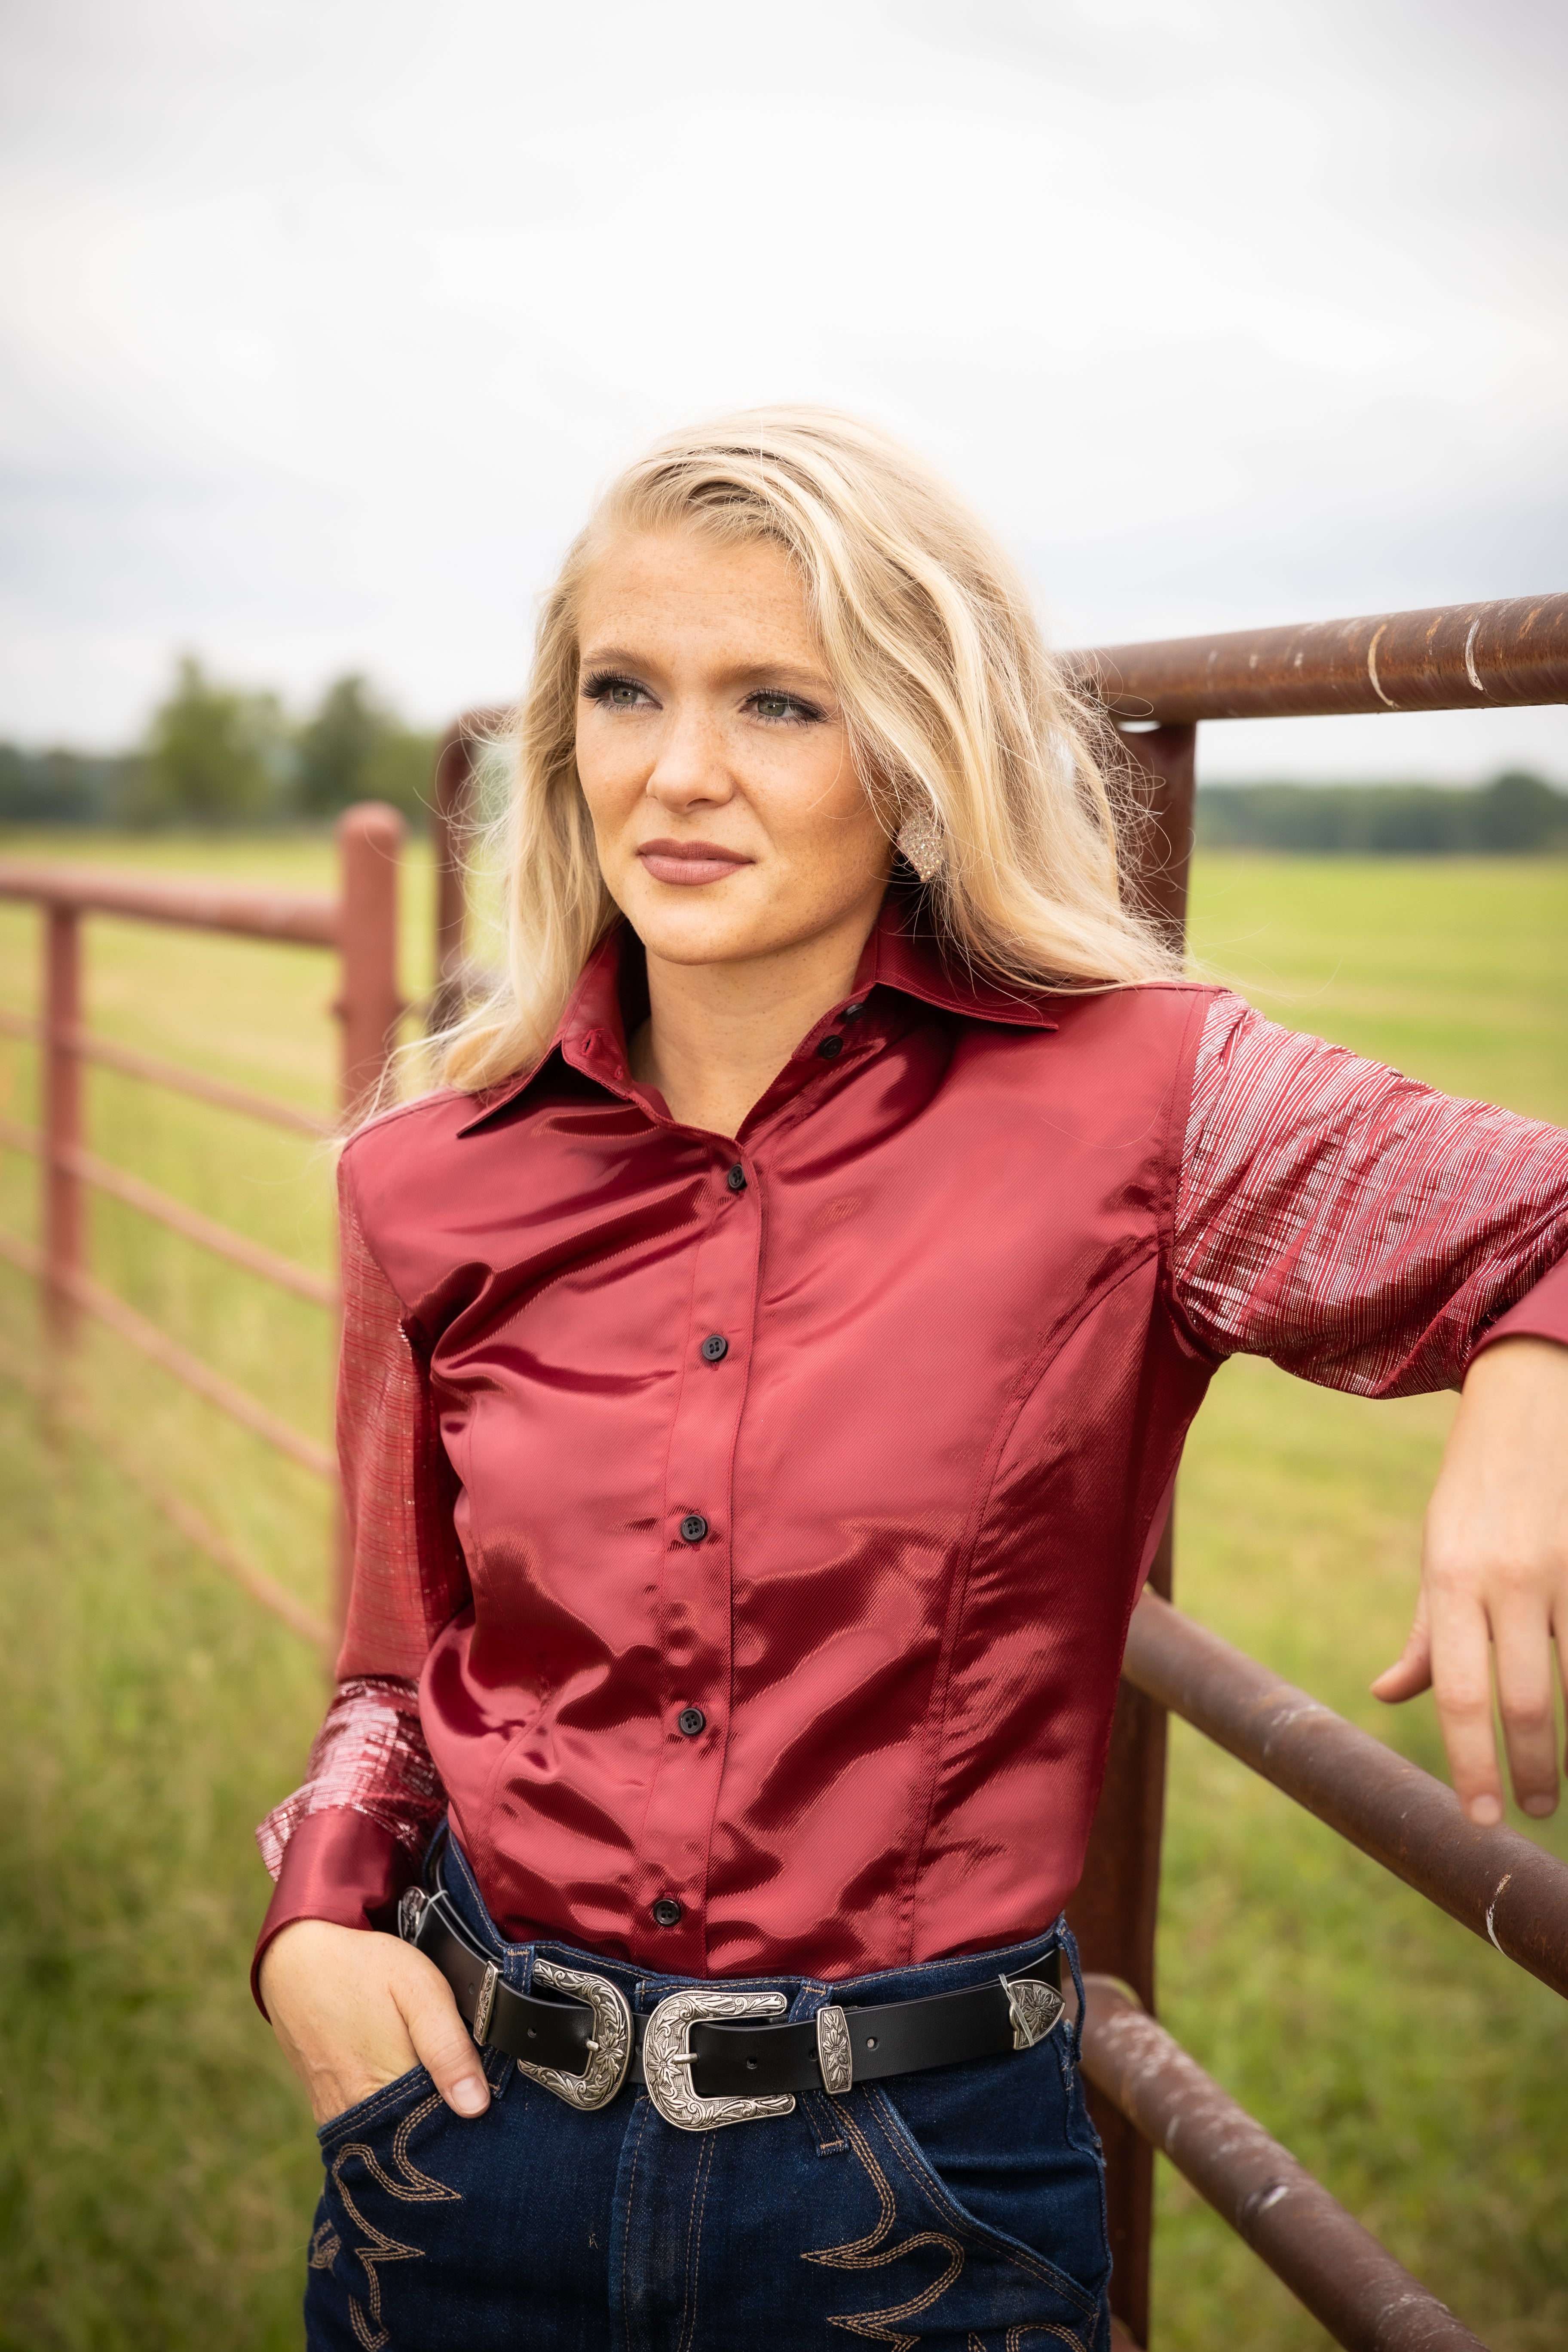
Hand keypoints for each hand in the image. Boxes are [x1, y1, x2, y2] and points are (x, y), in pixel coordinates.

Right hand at [259, 1917, 489, 2126]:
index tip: (486, 2107)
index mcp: (386, 2088)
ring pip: (390, 2139)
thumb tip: (475, 2106)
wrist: (297, 1961)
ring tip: (433, 2087)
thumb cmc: (363, 1969)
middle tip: (464, 2092)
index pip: (441, 2134)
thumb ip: (448, 2046)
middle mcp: (357, 2114)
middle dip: (443, 2126)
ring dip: (416, 2121)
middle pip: (415, 2142)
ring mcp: (337, 2115)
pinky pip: (365, 2129)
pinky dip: (389, 2117)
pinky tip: (404, 2090)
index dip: (469, 2125)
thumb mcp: (419, 1988)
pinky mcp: (325, 2109)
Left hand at [1373, 1335, 1567, 1825]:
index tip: (1482, 1819)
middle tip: (1532, 1810)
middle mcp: (1506, 1579)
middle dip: (1530, 1771)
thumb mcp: (1437, 1556)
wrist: (1531, 1408)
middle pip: (1520, 1701)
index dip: (1471, 1765)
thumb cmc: (1476, 1495)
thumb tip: (1388, 1694)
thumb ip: (1425, 1633)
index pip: (1459, 1694)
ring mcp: (1561, 1570)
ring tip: (1560, 1783)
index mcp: (1450, 1580)